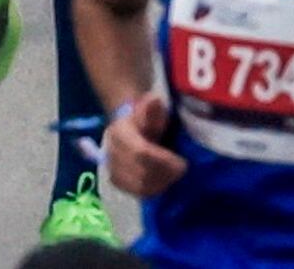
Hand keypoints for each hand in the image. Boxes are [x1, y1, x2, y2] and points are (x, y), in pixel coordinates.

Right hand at [104, 85, 185, 200]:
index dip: (163, 161)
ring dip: (161, 184)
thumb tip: (154, 100)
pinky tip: (165, 182)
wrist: (129, 125)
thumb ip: (153, 108)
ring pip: (138, 186)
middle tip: (182, 170)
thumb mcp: (151, 108)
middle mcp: (111, 153)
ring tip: (174, 176)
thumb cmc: (145, 117)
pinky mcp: (116, 181)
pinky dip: (153, 190)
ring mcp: (112, 168)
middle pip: (140, 173)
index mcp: (118, 133)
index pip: (140, 153)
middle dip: (165, 174)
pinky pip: (135, 192)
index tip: (182, 162)